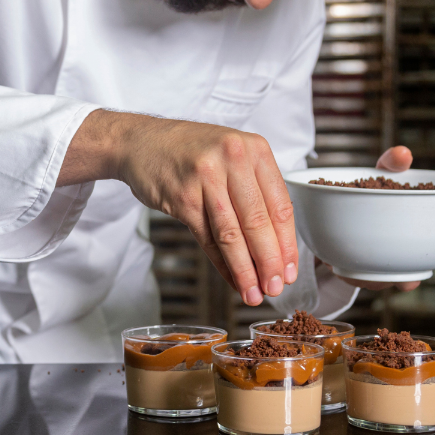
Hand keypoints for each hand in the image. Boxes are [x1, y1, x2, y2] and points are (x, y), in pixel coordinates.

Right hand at [58, 110, 296, 306]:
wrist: (143, 141)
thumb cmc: (192, 152)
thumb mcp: (232, 156)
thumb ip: (256, 190)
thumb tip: (277, 245)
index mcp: (255, 149)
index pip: (281, 205)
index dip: (288, 244)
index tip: (291, 269)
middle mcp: (233, 159)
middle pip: (258, 222)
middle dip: (270, 262)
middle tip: (275, 288)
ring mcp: (206, 178)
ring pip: (232, 235)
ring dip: (245, 270)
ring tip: (253, 292)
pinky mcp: (183, 196)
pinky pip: (207, 238)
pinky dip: (221, 263)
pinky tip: (231, 278)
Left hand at [328, 146, 434, 291]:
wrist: (337, 197)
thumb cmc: (371, 184)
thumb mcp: (383, 171)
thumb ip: (392, 162)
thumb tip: (402, 154)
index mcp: (418, 228)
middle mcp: (403, 249)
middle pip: (415, 273)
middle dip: (412, 279)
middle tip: (408, 280)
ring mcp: (381, 261)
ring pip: (385, 281)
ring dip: (380, 280)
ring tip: (372, 273)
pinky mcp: (356, 265)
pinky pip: (357, 278)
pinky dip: (352, 274)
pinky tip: (344, 266)